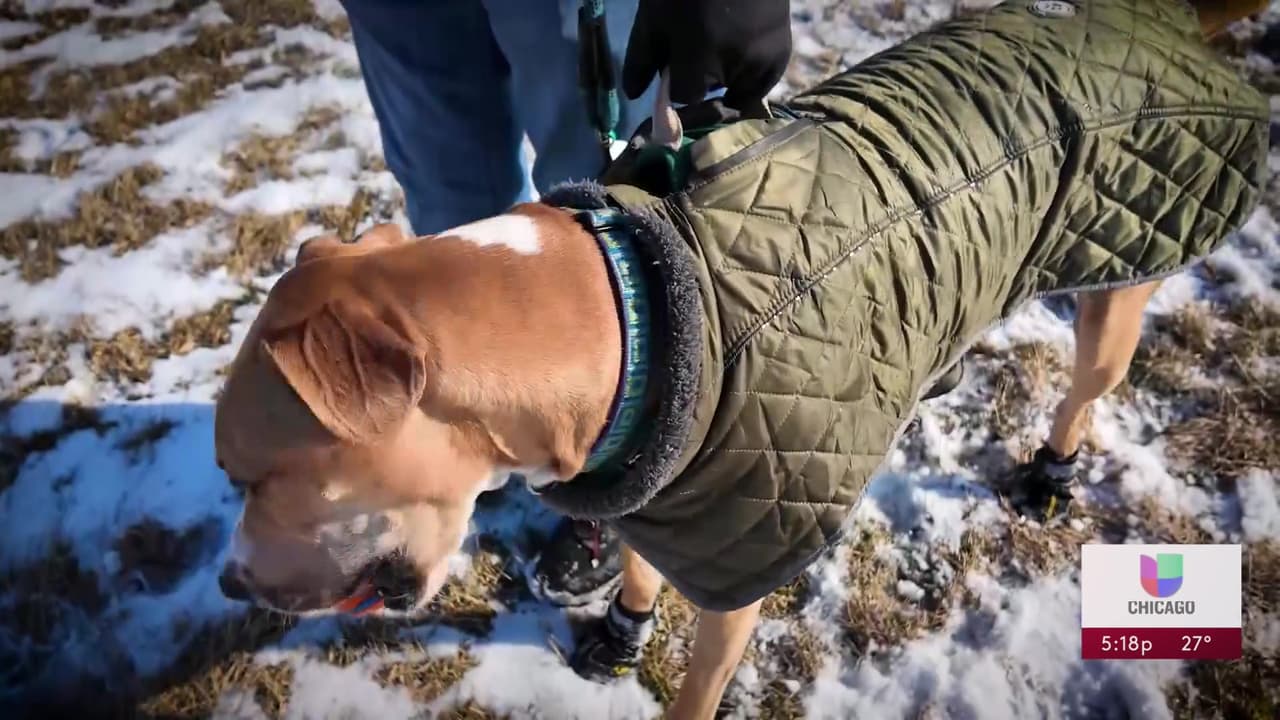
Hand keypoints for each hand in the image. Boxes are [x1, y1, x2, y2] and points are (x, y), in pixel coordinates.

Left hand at [621, 0, 791, 111]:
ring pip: (737, 89)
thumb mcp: (654, 14)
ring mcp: (764, 59)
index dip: (677, 80)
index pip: (686, 95)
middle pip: (711, 92)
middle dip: (701, 75)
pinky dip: (751, 75)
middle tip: (700, 40)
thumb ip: (643, 58)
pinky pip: (763, 83)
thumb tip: (633, 95)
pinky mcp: (782, 52)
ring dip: (727, 76)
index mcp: (700, 53)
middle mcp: (735, 63)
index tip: (675, 63)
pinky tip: (741, 52)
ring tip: (722, 39)